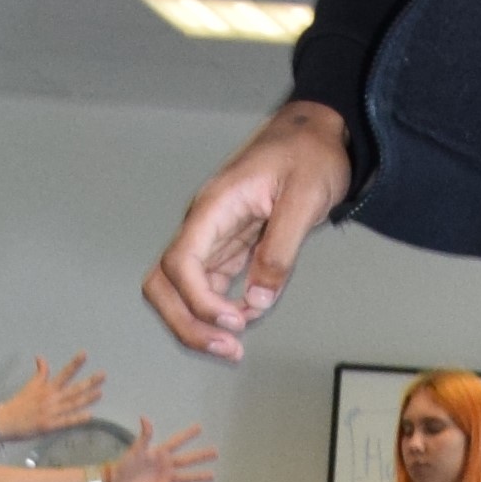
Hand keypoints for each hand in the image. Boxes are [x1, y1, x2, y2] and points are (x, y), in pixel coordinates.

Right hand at [0, 353, 102, 440]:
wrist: (5, 421)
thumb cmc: (19, 404)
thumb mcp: (30, 386)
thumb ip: (40, 373)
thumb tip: (40, 357)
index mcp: (47, 388)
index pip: (63, 373)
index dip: (75, 363)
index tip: (84, 354)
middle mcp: (51, 398)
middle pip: (73, 388)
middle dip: (89, 381)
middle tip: (103, 374)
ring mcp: (51, 412)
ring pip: (72, 404)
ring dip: (87, 398)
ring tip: (100, 392)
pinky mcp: (49, 426)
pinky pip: (66, 422)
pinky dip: (77, 419)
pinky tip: (89, 415)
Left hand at [104, 416, 218, 481]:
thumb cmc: (125, 463)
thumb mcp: (136, 449)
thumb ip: (144, 436)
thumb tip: (145, 418)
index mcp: (160, 453)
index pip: (177, 441)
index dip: (187, 435)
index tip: (199, 427)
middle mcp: (166, 465)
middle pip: (187, 460)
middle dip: (201, 456)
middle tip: (215, 451)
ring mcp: (165, 478)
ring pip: (186, 477)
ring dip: (199, 476)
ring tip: (212, 476)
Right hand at [146, 101, 353, 362]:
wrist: (317, 131)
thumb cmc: (309, 153)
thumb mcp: (304, 198)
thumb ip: (280, 251)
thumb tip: (257, 300)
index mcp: (214, 207)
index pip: (179, 261)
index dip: (198, 300)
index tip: (234, 321)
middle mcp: (205, 224)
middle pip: (164, 282)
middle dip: (186, 323)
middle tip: (227, 350)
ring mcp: (214, 237)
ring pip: (181, 289)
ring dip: (199, 323)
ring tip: (234, 348)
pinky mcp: (230, 247)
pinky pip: (209, 285)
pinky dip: (220, 310)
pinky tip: (247, 319)